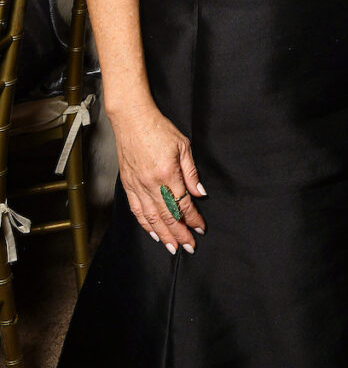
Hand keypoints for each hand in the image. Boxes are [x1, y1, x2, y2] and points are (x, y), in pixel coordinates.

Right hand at [110, 102, 206, 254]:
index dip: (192, 219)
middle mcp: (150, 183)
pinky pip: (136, 210)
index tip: (200, 228)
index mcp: (167, 173)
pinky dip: (145, 224)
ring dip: (163, 235)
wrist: (132, 119)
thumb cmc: (158, 128)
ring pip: (150, 217)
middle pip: (167, 216)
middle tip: (189, 246)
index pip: (182, 204)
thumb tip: (199, 193)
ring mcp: (137, 185)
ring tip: (173, 247)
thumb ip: (191, 173)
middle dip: (179, 233)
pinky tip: (153, 233)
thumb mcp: (183, 146)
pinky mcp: (127, 184)